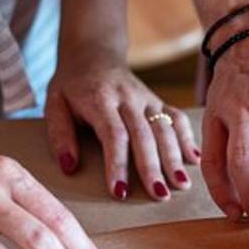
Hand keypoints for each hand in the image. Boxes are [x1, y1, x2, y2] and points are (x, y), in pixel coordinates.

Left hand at [44, 50, 198, 200]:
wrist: (93, 53)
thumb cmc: (71, 85)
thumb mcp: (53, 104)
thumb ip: (59, 134)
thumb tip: (69, 167)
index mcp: (100, 99)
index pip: (113, 134)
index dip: (118, 164)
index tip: (120, 192)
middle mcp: (127, 98)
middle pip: (143, 135)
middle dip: (153, 167)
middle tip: (160, 195)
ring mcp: (146, 98)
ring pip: (164, 128)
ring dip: (174, 157)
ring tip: (181, 184)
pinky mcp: (158, 100)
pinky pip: (177, 118)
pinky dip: (187, 138)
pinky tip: (194, 160)